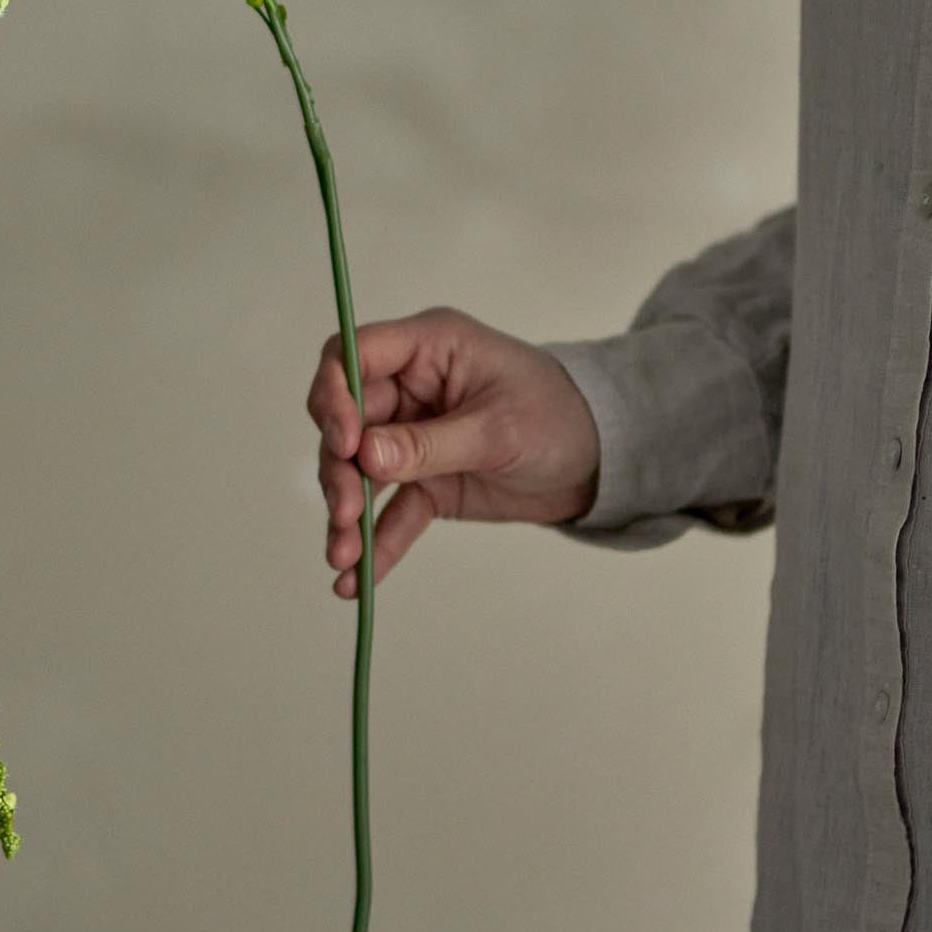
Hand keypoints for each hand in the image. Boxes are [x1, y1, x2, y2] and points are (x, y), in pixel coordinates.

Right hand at [306, 306, 601, 596]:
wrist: (598, 461)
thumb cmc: (559, 417)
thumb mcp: (498, 429)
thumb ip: (429, 444)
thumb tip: (364, 457)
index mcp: (427, 349)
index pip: (350, 356)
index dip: (334, 394)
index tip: (344, 443)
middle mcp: (408, 388)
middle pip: (344, 422)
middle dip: (338, 470)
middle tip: (345, 514)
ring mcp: (409, 437)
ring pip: (356, 471)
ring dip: (346, 513)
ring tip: (344, 556)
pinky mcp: (422, 482)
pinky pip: (389, 512)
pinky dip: (374, 545)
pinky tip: (356, 582)